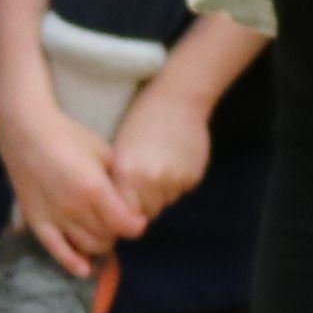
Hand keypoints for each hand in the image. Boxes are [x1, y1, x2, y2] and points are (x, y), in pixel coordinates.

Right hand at [0, 88, 147, 277]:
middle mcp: (76, 209)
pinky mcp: (38, 223)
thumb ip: (118, 177)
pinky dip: (73, 264)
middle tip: (117, 221)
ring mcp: (55, 218)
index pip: (125, 224)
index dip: (136, 225)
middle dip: (117, 232)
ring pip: (88, 247)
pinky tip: (85, 269)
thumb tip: (130, 197)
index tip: (138, 220)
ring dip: (100, 243)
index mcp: (95, 190)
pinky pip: (57, 252)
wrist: (26, 132)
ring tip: (101, 232)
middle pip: (108, 237)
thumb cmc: (68, 136)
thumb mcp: (103, 151)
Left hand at [105, 79, 214, 223]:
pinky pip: (182, 191)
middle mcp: (151, 180)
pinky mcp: (192, 177)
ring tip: (160, 164)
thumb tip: (122, 212)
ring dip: (162, 192)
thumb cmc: (141, 122)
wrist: (178, 99)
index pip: (126, 213)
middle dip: (146, 201)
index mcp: (127, 172)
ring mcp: (174, 180)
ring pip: (166, 202)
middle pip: (148, 211)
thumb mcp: (120, 150)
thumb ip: (120, 182)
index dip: (126, 208)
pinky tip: (175, 160)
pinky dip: (178, 182)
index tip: (127, 197)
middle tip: (145, 177)